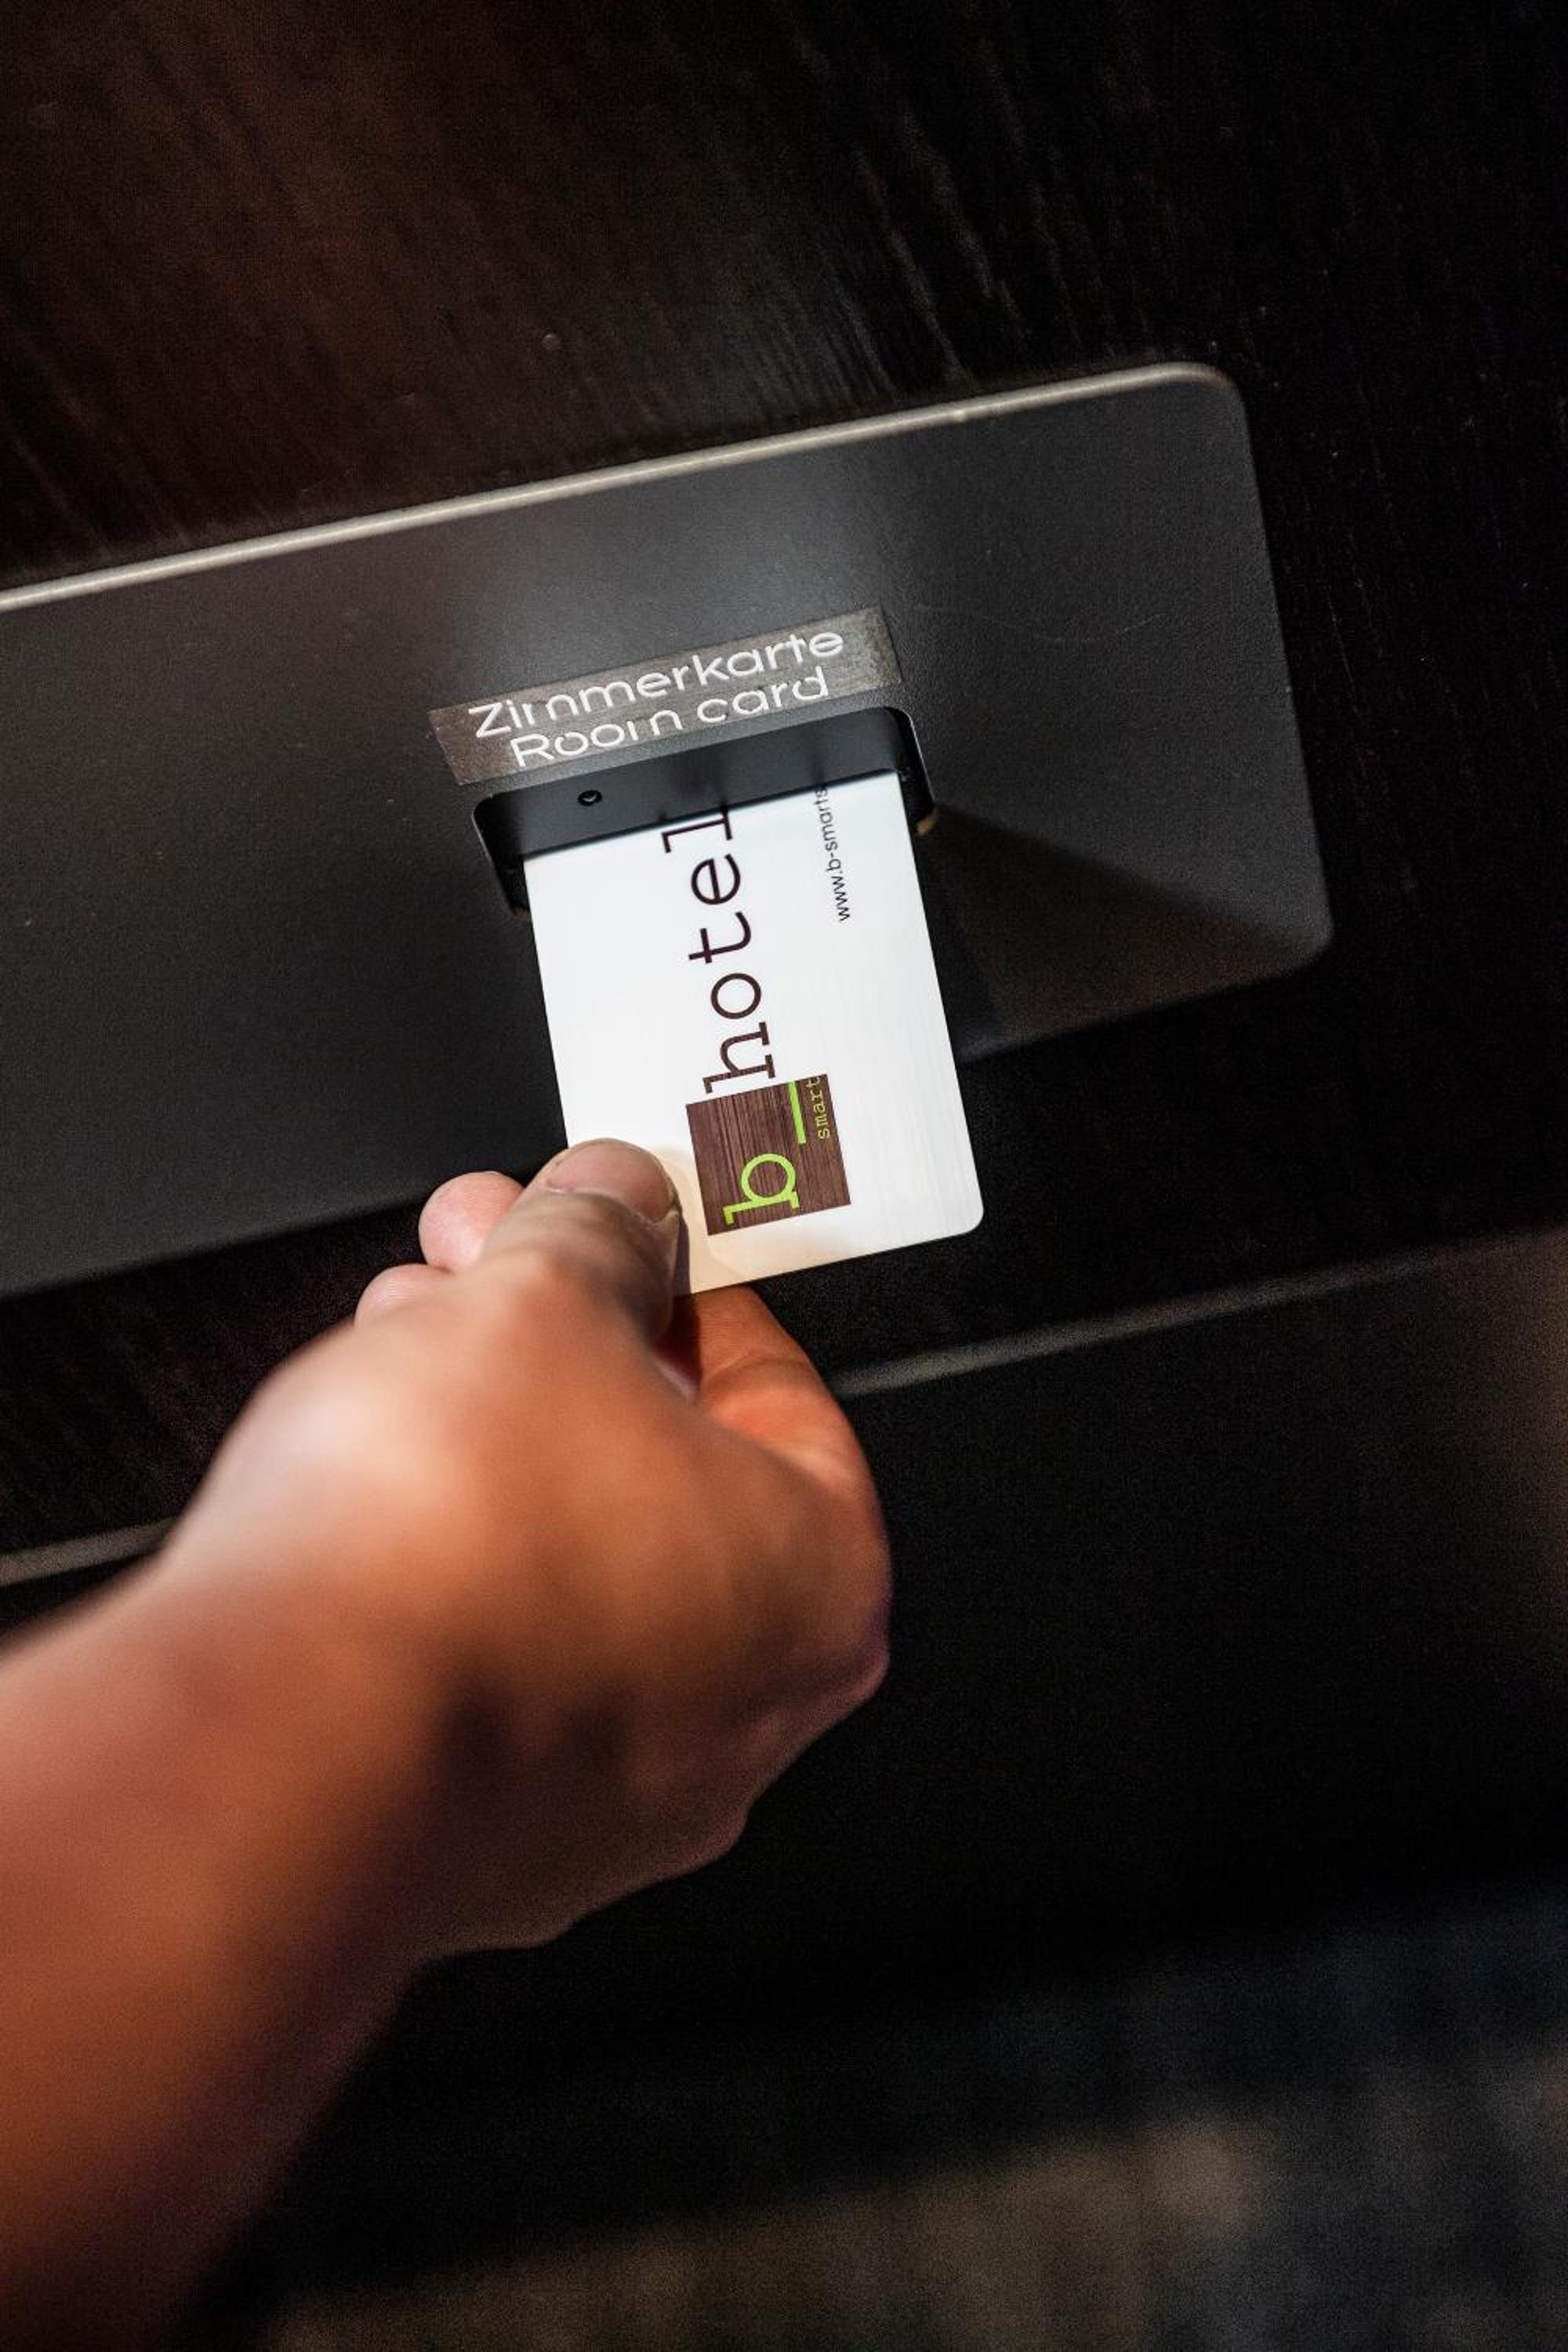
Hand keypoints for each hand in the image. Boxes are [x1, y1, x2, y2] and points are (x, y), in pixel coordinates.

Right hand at [163, 1142, 889, 1957]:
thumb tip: (615, 1208)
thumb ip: (599, 1234)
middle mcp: (744, 1716)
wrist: (279, 1746)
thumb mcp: (544, 1302)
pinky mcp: (492, 1840)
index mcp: (820, 1585)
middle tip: (493, 1262)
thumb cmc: (445, 1555)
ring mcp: (616, 1799)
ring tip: (407, 1341)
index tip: (617, 1237)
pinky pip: (493, 1661)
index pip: (782, 1389)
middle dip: (565, 1343)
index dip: (676, 1282)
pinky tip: (373, 1478)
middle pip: (667, 1474)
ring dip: (496, 1436)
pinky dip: (447, 1561)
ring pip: (574, 1565)